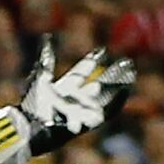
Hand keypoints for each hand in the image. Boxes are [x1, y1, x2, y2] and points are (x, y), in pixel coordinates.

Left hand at [17, 39, 135, 158]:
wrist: (33, 126)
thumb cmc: (33, 104)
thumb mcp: (40, 77)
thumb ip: (46, 59)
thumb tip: (47, 37)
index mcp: (62, 87)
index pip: (80, 72)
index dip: (91, 61)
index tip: (101, 51)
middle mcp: (74, 98)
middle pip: (98, 82)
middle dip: (111, 72)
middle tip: (125, 61)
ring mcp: (82, 110)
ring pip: (106, 95)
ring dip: (119, 83)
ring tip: (131, 71)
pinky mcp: (89, 121)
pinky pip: (108, 111)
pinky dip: (118, 100)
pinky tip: (126, 88)